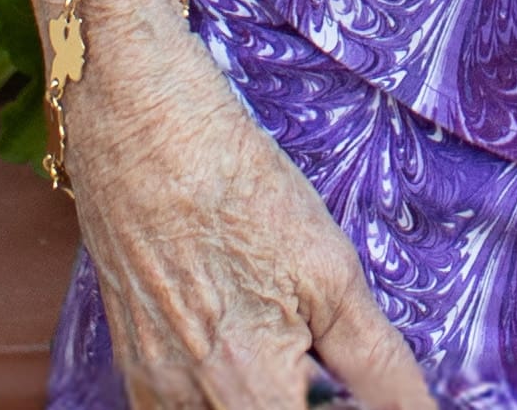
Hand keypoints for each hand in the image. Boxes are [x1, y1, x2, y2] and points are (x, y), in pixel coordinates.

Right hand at [47, 0, 438, 407]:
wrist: (142, 133)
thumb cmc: (241, 192)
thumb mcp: (334, 277)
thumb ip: (381, 367)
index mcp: (249, 391)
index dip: (350, 409)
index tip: (364, 385)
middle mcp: (189, 404)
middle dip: (313, 398)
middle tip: (327, 356)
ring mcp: (153, 390)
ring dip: (273, 392)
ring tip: (291, 342)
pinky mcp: (135, 369)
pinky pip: (189, 404)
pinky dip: (231, 387)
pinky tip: (248, 338)